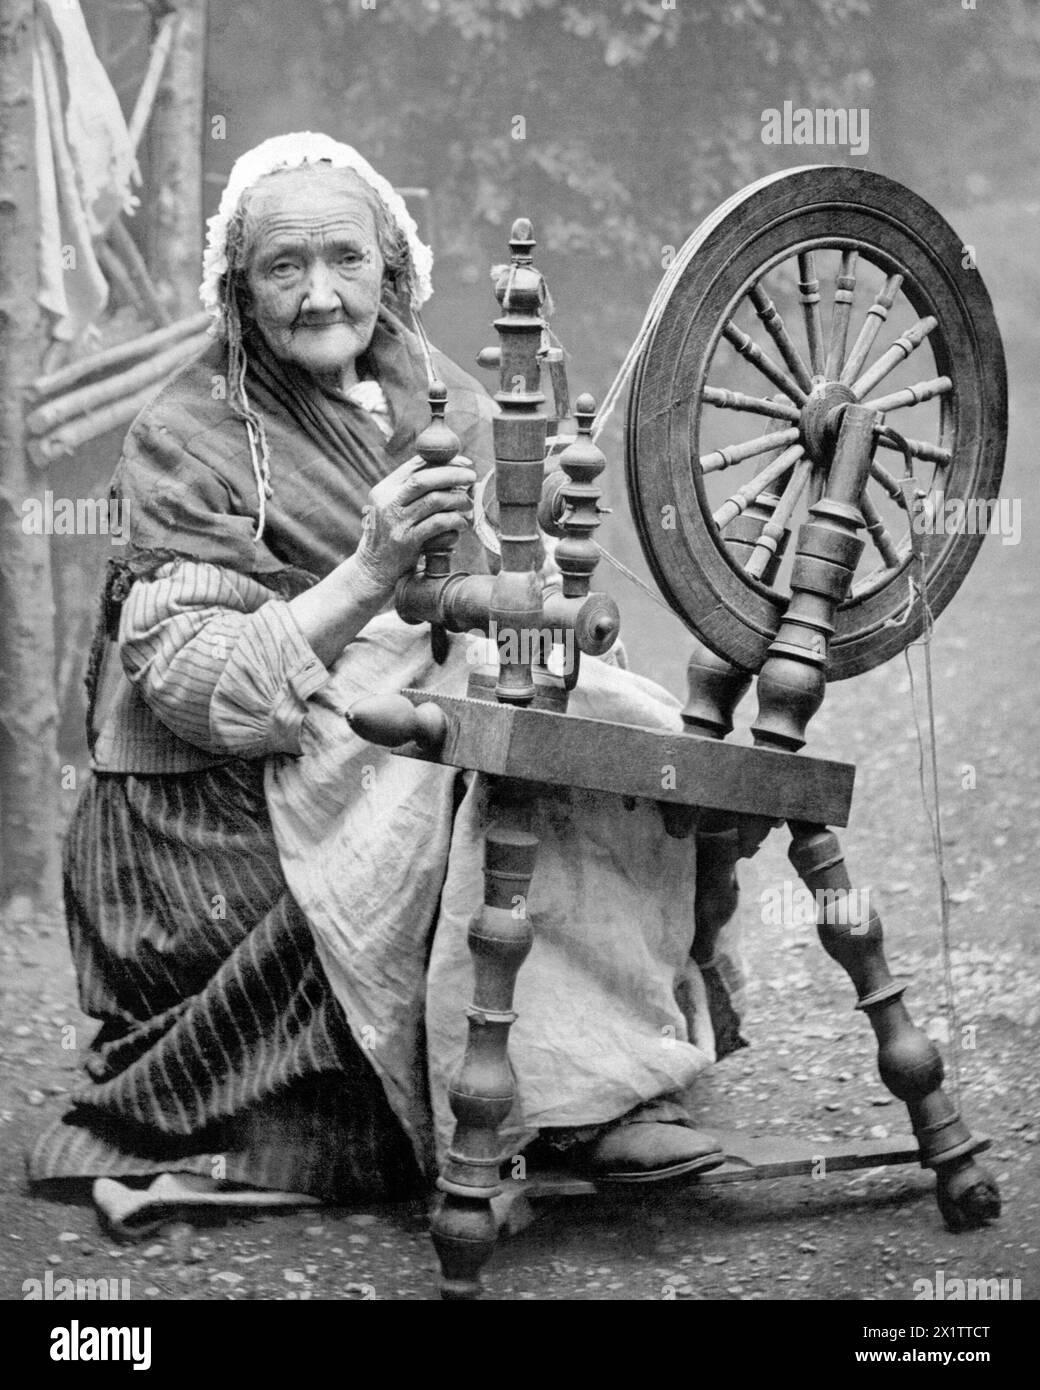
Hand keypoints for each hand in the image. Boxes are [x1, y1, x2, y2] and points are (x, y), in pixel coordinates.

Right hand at [355, 453, 475, 595]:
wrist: (374, 567)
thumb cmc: (393, 533)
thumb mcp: (394, 507)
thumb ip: (414, 490)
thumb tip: (452, 469)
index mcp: (385, 488)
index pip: (415, 465)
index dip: (443, 461)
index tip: (464, 463)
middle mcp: (388, 502)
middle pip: (424, 480)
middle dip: (452, 475)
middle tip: (471, 477)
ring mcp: (396, 522)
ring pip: (434, 500)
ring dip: (457, 500)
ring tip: (467, 504)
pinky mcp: (406, 541)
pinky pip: (438, 524)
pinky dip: (454, 521)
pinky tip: (461, 523)